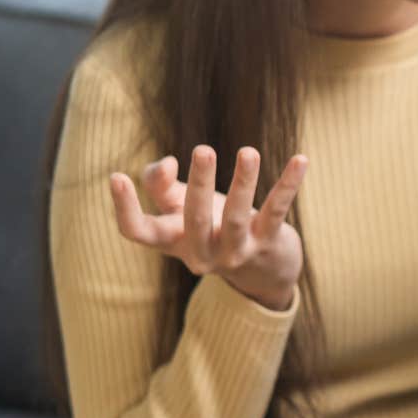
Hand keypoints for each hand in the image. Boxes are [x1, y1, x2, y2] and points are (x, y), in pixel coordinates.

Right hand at [109, 145, 308, 311]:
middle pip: (193, 220)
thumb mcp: (180, 205)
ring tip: (248, 152)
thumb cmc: (211, 225)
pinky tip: (301, 159)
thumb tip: (165, 163)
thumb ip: (160, 182)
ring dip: (243, 183)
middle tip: (203, 149)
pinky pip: (277, 211)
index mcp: (172, 241)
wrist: (262, 268)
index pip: (138, 232)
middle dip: (198, 184)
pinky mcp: (268, 242)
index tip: (116, 176)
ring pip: (237, 217)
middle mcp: (201, 252)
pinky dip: (288, 184)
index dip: (124, 208)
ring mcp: (236, 251)